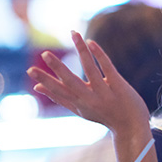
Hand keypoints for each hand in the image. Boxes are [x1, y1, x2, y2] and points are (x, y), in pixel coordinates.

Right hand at [27, 31, 150, 133]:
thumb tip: (36, 87)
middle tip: (45, 53)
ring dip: (81, 50)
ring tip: (73, 34)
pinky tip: (91, 43)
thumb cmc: (103, 115)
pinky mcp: (120, 86)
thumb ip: (59, 97)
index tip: (30, 70)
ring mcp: (105, 93)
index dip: (44, 81)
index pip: (58, 91)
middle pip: (71, 82)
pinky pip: (108, 68)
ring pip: (90, 69)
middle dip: (58, 68)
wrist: (132, 127)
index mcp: (78, 104)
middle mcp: (90, 99)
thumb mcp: (79, 110)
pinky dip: (99, 54)